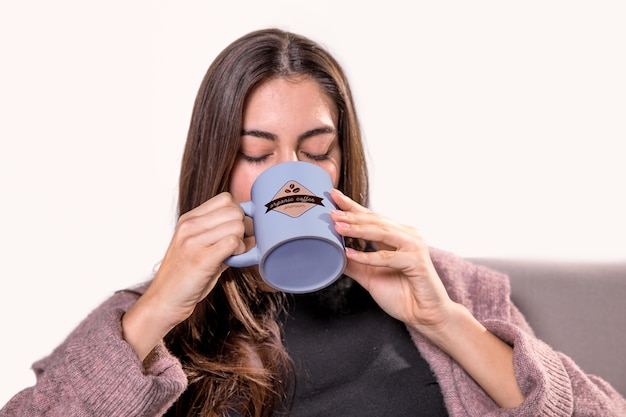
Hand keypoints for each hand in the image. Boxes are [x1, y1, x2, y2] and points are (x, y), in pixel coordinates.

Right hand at [122, 192, 248, 359]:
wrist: (164, 300)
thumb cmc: (185, 276)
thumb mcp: (200, 248)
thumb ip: (222, 236)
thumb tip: (252, 234)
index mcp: (188, 220)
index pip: (225, 199)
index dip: (237, 214)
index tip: (235, 231)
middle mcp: (189, 226)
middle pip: (234, 210)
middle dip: (243, 227)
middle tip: (236, 245)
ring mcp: (193, 241)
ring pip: (237, 225)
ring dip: (242, 241)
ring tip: (232, 254)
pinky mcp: (201, 258)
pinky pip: (233, 242)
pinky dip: (239, 252)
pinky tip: (231, 261)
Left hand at [330, 189, 454, 333]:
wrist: (425, 315)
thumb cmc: (402, 295)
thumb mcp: (370, 276)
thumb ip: (354, 264)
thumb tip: (332, 253)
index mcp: (398, 236)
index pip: (372, 218)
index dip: (353, 207)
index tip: (334, 196)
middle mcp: (407, 236)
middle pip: (376, 221)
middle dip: (352, 215)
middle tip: (331, 211)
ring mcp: (414, 246)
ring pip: (382, 233)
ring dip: (358, 229)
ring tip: (338, 226)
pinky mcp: (417, 261)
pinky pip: (388, 257)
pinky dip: (368, 256)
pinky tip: (350, 254)